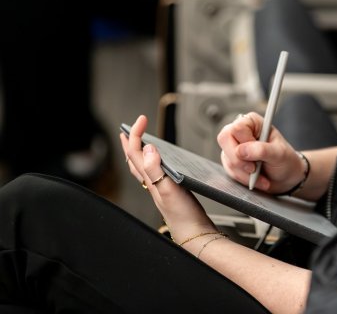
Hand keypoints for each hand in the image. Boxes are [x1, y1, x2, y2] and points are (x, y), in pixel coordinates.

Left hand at [120, 115, 217, 243]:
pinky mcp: (168, 192)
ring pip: (142, 166)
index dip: (135, 134)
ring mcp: (159, 187)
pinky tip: (159, 165)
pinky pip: (153, 173)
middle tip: (127, 129)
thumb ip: (156, 169)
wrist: (193, 232)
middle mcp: (151, 183)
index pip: (135, 152)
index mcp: (150, 179)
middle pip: (134, 159)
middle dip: (129, 142)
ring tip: (137, 143)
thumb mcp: (168, 189)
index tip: (141, 119)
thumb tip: (148, 148)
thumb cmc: (183, 215)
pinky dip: (151, 163)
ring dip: (138, 152)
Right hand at [217, 112, 306, 193]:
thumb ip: (262, 150)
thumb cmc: (285, 161)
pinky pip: (229, 170)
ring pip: (227, 158)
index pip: (237, 127)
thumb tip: (241, 151)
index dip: (245, 142)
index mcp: (252, 122)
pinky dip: (243, 178)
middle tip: (254, 168)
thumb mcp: (279, 154)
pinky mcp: (231, 160)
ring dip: (244, 173)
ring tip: (260, 176)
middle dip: (240, 160)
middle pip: (224, 139)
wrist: (286, 177)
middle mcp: (240, 131)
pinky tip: (255, 179)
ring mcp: (233, 146)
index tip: (257, 153)